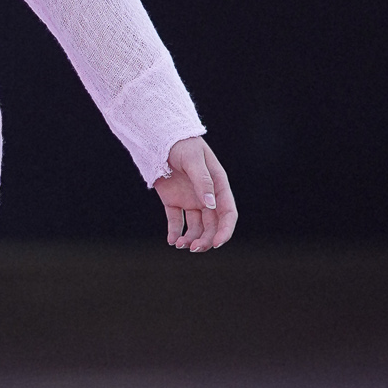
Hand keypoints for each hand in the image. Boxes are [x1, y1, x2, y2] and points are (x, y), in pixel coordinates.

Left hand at [153, 137, 236, 251]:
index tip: (216, 244)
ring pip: (195, 227)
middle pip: (211, 225)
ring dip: (190, 239)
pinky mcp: (173, 201)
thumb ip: (202, 182)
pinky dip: (174, 232)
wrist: (160, 138)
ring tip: (179, 244)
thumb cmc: (181, 145)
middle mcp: (207, 196)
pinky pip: (176, 221)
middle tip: (194, 248)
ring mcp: (190, 200)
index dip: (225, 231)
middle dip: (205, 239)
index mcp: (218, 186)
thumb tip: (211, 205)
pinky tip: (171, 240)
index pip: (227, 213)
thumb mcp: (194, 160)